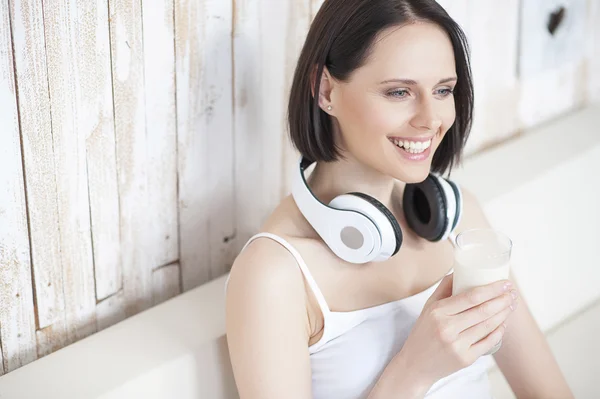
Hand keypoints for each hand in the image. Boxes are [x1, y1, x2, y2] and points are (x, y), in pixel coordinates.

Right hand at [397, 273, 517, 385]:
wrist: (416, 365)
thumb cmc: (423, 333)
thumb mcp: (428, 308)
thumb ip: (444, 289)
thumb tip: (460, 271)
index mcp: (438, 312)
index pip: (471, 297)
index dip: (492, 289)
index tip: (505, 283)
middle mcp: (447, 328)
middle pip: (483, 311)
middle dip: (502, 300)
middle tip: (512, 293)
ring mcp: (457, 345)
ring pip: (488, 326)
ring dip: (503, 314)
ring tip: (510, 305)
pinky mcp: (465, 359)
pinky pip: (488, 343)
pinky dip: (499, 332)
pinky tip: (503, 324)